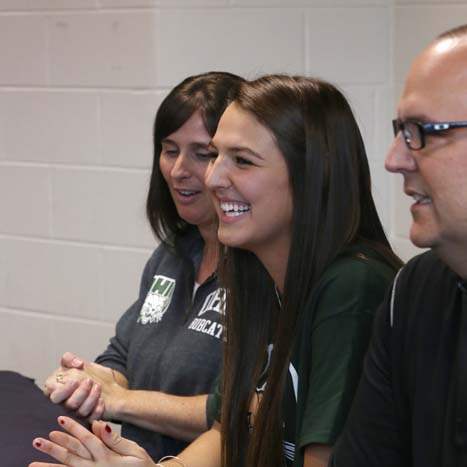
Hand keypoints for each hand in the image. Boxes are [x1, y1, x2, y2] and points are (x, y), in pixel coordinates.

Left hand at [30, 416, 155, 466]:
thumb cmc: (142, 465)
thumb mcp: (134, 450)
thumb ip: (115, 439)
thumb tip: (99, 424)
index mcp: (107, 457)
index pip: (87, 440)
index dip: (74, 429)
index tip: (60, 420)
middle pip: (73, 457)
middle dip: (55, 448)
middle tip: (39, 440)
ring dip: (50, 466)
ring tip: (32, 462)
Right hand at [44, 353, 104, 420]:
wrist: (100, 378)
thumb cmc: (82, 371)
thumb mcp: (74, 361)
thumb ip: (69, 358)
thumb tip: (77, 364)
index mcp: (57, 391)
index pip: (55, 397)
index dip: (64, 390)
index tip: (75, 380)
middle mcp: (66, 404)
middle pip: (70, 405)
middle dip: (81, 392)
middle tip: (90, 380)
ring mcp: (77, 412)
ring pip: (81, 412)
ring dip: (91, 399)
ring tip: (98, 386)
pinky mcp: (89, 416)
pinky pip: (92, 418)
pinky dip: (98, 410)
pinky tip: (102, 400)